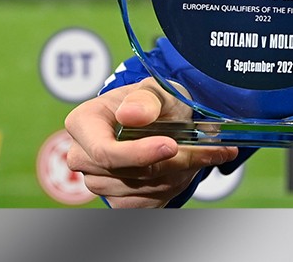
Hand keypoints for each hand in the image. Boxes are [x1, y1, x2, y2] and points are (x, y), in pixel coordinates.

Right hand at [64, 80, 238, 207]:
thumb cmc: (153, 101)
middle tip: (210, 148)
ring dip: (180, 174)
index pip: (103, 151)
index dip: (138, 154)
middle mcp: (82, 157)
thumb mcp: (155, 89)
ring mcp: (97, 183)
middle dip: (174, 162)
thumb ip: (145, 99)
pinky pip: (149, 203)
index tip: (172, 145)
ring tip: (199, 152)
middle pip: (129, 173)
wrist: (160, 120)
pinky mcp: (116, 200)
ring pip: (144, 190)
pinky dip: (175, 186)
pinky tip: (186, 167)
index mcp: (83, 123)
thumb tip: (129, 114)